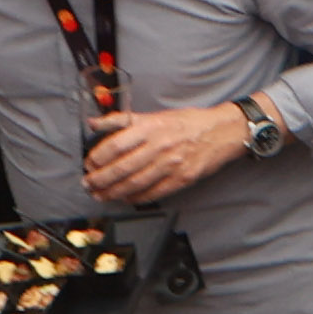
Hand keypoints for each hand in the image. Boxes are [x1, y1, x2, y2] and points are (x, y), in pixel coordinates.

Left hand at [79, 104, 246, 205]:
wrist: (223, 131)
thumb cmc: (188, 123)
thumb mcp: (154, 115)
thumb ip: (122, 120)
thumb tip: (93, 123)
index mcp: (151, 127)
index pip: (115, 145)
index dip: (97, 158)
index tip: (89, 164)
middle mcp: (160, 146)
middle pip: (122, 168)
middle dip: (100, 180)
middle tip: (89, 184)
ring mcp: (172, 164)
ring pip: (135, 183)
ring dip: (113, 192)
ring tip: (102, 194)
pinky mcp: (182, 178)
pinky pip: (154, 192)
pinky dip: (136, 198)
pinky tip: (126, 198)